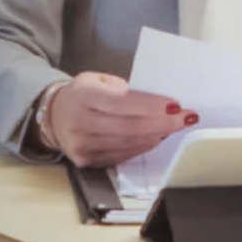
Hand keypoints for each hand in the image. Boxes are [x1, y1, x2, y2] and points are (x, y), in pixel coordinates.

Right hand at [44, 73, 195, 168]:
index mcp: (83, 94)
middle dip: (162, 122)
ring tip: (175, 126)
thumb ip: (126, 89)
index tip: (176, 104)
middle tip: (186, 118)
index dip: (151, 105)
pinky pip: (123, 154)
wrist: (54, 116)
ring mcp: (82, 145)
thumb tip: (161, 101)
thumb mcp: (99, 80)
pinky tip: (156, 137)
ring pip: (129, 143)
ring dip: (157, 135)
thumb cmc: (83, 95)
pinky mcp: (87, 161)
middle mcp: (79, 121)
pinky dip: (143, 146)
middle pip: (129, 126)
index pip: (122, 102)